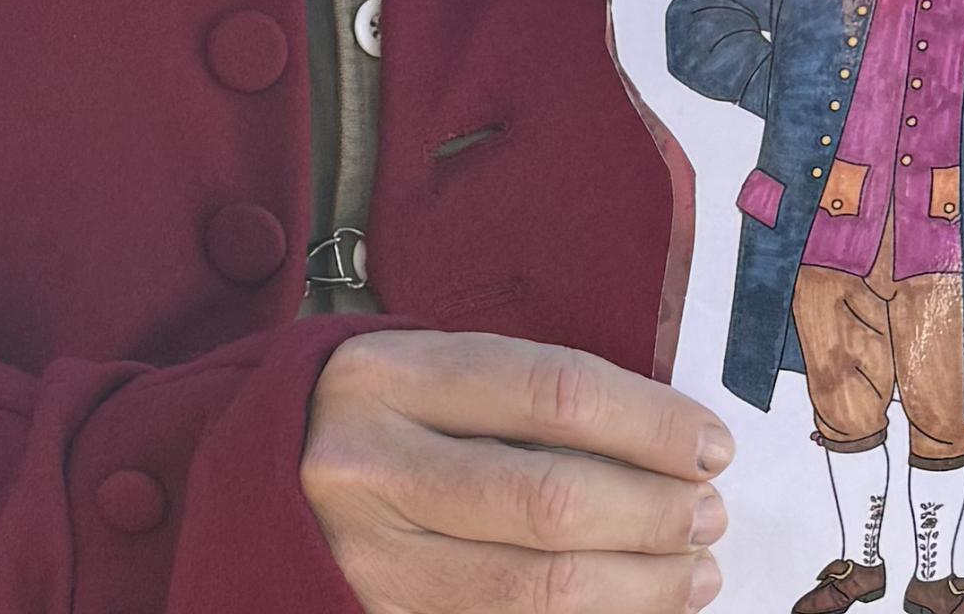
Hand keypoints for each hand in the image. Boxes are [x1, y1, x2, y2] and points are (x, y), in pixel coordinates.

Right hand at [307, 331, 730, 613]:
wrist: (252, 485)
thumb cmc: (378, 421)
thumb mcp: (430, 372)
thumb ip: (529, 396)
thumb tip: (675, 444)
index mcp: (390, 376)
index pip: (552, 394)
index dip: (651, 425)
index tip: (711, 446)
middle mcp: (368, 465)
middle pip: (550, 500)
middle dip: (654, 514)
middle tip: (709, 515)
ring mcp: (366, 556)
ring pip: (535, 587)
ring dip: (640, 585)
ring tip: (694, 570)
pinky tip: (631, 607)